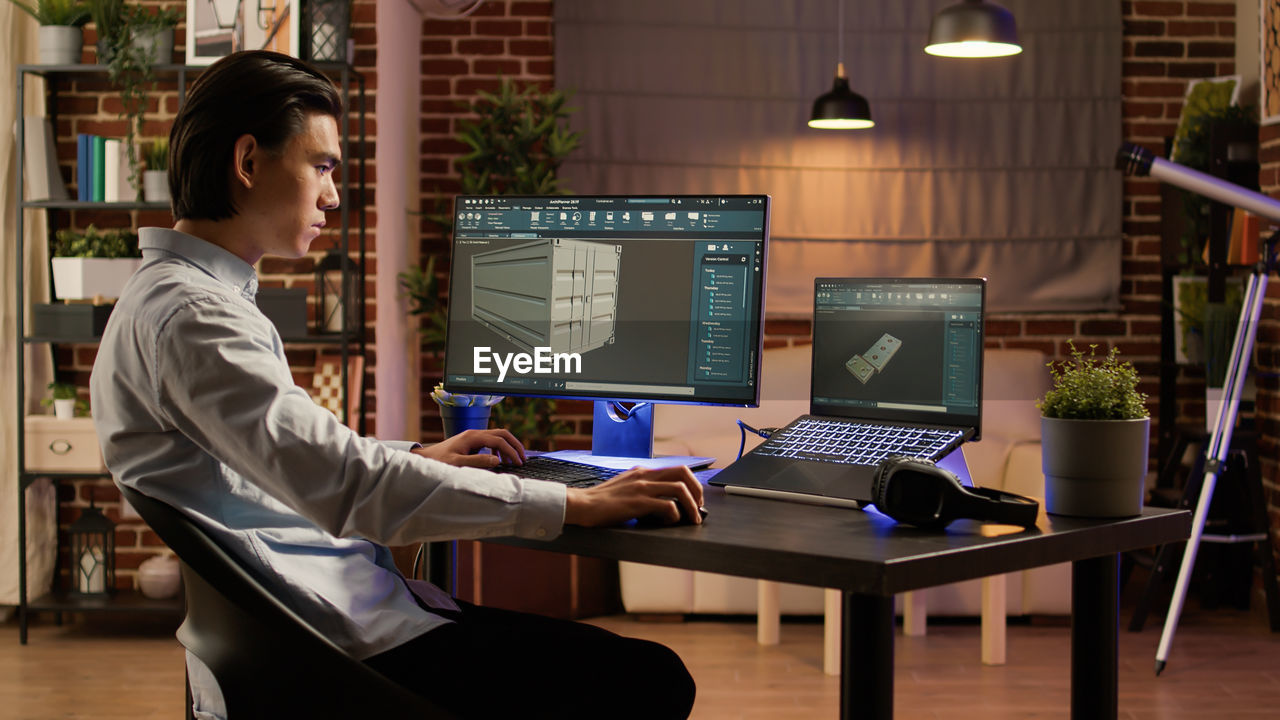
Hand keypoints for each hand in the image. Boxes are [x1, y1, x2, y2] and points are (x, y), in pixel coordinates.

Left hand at [411, 429, 525, 467]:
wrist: (426, 458)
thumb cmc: (439, 461)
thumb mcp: (458, 464)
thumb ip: (478, 462)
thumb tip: (497, 461)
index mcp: (472, 437)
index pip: (499, 440)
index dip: (511, 451)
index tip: (518, 462)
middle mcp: (474, 433)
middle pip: (502, 433)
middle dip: (514, 444)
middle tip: (523, 457)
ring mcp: (473, 436)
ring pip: (497, 436)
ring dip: (508, 446)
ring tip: (513, 460)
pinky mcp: (471, 441)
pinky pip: (491, 441)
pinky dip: (499, 449)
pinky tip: (498, 459)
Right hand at [564, 466, 704, 526]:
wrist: (582, 505)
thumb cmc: (602, 501)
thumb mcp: (626, 486)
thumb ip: (643, 488)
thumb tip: (663, 501)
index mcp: (643, 471)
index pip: (678, 469)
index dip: (692, 483)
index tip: (695, 499)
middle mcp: (645, 475)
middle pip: (684, 474)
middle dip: (697, 491)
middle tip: (699, 508)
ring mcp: (642, 488)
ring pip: (680, 489)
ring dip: (692, 506)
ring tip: (692, 519)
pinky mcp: (637, 502)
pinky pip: (667, 505)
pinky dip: (675, 515)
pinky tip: (670, 523)